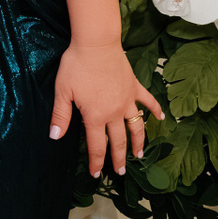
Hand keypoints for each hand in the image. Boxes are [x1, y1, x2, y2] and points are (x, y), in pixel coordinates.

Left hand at [51, 42, 163, 176]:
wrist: (96, 44)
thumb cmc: (76, 66)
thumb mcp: (62, 91)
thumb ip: (60, 116)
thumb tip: (55, 136)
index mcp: (95, 115)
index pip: (96, 145)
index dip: (97, 161)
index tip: (97, 174)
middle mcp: (114, 112)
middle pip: (118, 140)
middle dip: (119, 158)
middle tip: (122, 171)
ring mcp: (127, 100)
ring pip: (136, 126)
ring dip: (139, 141)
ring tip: (140, 154)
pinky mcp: (135, 87)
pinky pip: (148, 101)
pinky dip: (155, 110)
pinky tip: (162, 118)